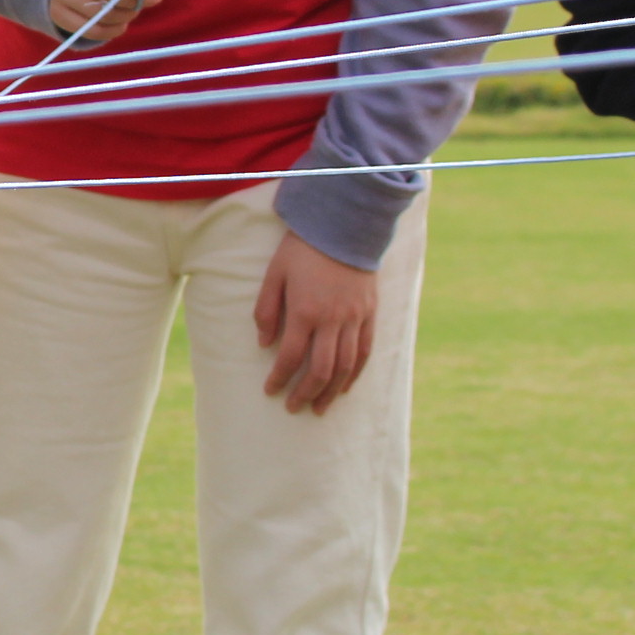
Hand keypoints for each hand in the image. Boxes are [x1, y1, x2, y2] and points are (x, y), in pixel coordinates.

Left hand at [255, 229, 377, 413]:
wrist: (344, 226)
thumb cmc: (302, 249)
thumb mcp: (274, 274)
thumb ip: (266, 310)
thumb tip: (264, 345)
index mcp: (305, 311)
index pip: (290, 356)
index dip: (280, 378)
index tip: (270, 391)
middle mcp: (332, 320)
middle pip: (321, 369)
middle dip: (305, 393)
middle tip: (294, 407)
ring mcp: (355, 318)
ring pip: (345, 366)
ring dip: (331, 390)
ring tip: (319, 407)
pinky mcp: (370, 314)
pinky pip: (365, 351)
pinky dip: (355, 373)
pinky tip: (344, 386)